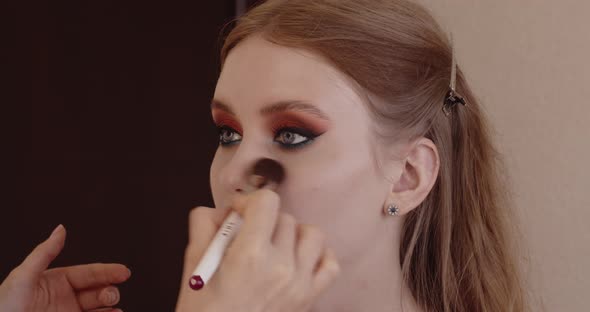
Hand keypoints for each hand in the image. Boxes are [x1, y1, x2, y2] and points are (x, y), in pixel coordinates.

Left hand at [0, 225, 130, 311]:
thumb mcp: (23, 276)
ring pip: (98, 308)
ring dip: (109, 306)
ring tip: (113, 307)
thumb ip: (45, 252)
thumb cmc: (3, 306)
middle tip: (112, 294)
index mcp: (57, 281)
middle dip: (109, 290)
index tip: (123, 272)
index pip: (88, 273)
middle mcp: (65, 298)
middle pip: (97, 291)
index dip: (108, 271)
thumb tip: (60, 230)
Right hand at [176, 189, 339, 311]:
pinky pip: (330, 264)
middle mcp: (281, 266)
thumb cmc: (204, 309)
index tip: (238, 214)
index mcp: (250, 255)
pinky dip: (318, 256)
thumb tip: (223, 209)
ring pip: (312, 234)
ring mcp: (300, 283)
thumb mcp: (192, 263)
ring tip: (275, 245)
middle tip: (248, 236)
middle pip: (285, 218)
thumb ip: (204, 224)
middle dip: (265, 221)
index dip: (249, 201)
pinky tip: (299, 259)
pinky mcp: (310, 298)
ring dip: (294, 234)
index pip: (267, 202)